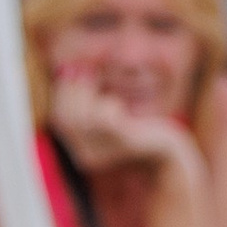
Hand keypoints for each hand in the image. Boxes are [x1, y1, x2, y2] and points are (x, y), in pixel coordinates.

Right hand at [48, 67, 191, 177]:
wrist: (167, 151)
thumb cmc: (137, 128)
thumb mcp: (108, 114)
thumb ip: (88, 98)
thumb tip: (68, 70)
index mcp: (81, 151)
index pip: (59, 118)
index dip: (62, 93)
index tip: (72, 73)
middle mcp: (88, 155)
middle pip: (67, 117)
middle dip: (76, 90)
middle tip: (90, 75)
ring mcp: (105, 151)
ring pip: (84, 117)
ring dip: (93, 96)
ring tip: (107, 94)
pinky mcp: (122, 142)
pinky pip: (105, 118)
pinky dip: (109, 105)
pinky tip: (118, 107)